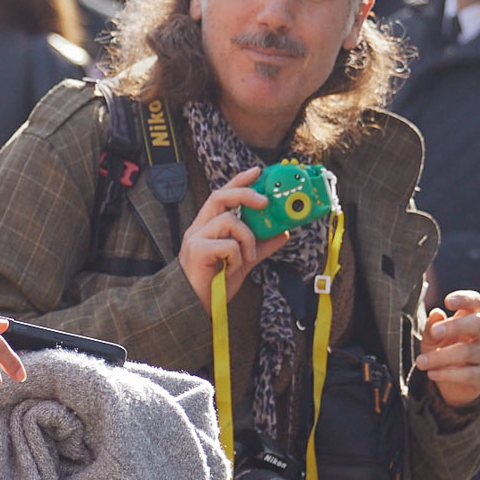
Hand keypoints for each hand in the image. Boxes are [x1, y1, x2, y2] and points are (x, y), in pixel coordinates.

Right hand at [178, 173, 286, 305]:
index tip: (257, 172)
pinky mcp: (197, 251)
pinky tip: (233, 268)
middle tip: (265, 202)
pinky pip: (228, 244)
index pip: (222, 196)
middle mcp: (198, 229)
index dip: (239, 182)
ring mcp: (196, 238)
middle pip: (219, 196)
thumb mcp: (243, 262)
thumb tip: (283, 233)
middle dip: (244, 194)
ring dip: (247, 238)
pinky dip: (238, 256)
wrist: (196, 308)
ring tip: (247, 258)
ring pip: (229, 221)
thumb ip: (260, 246)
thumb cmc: (214, 285)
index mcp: (207, 227)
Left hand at [415, 289, 479, 409]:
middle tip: (435, 332)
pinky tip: (432, 374)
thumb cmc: (443, 353)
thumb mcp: (432, 340)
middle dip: (454, 326)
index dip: (464, 299)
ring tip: (421, 362)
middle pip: (476, 323)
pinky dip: (447, 374)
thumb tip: (436, 313)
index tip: (448, 301)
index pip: (475, 302)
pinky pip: (468, 374)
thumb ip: (432, 328)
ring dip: (440, 357)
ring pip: (466, 352)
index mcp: (472, 318)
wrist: (453, 385)